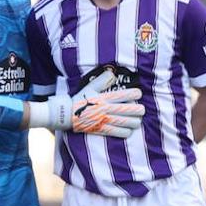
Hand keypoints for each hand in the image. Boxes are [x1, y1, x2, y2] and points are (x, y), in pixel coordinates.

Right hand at [31, 70, 145, 137]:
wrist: (65, 114)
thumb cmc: (79, 99)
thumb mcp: (89, 86)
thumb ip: (102, 80)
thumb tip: (112, 72)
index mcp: (105, 97)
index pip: (126, 94)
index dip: (135, 94)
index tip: (137, 94)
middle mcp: (106, 109)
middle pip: (130, 110)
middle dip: (139, 110)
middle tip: (141, 110)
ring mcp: (104, 120)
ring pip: (127, 122)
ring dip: (135, 122)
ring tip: (136, 120)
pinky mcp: (101, 129)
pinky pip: (118, 132)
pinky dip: (126, 132)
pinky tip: (128, 130)